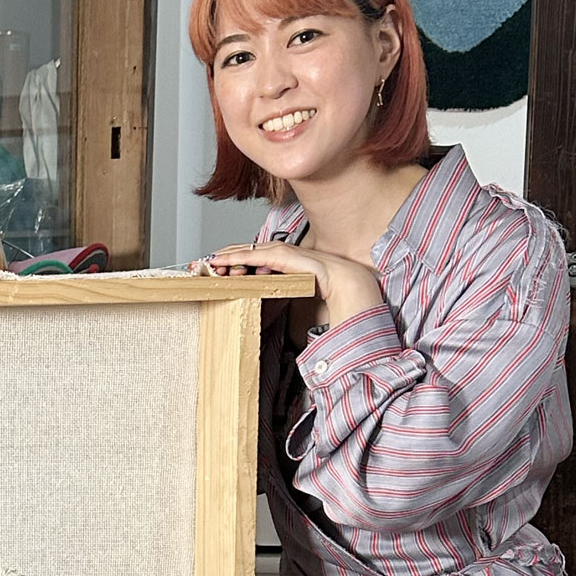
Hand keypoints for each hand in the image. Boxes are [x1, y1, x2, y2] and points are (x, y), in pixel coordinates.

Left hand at [201, 240, 384, 331]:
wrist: (369, 318)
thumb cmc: (346, 323)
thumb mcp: (310, 318)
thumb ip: (293, 313)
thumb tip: (270, 319)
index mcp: (308, 273)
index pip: (271, 262)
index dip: (245, 263)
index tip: (220, 269)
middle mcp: (310, 261)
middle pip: (265, 254)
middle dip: (234, 256)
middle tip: (206, 262)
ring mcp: (313, 260)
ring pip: (266, 252)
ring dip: (236, 255)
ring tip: (212, 261)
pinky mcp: (312, 264)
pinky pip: (275, 258)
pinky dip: (251, 258)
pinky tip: (231, 261)